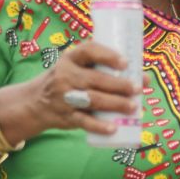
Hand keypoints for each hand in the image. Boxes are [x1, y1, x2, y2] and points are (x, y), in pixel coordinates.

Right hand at [0, 41, 140, 140]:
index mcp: (70, 58)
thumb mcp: (75, 66)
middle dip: (119, 85)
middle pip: (95, 79)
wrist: (35, 102)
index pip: (89, 51)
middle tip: (137, 89)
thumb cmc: (67, 80)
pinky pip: (83, 122)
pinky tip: (113, 127)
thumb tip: (143, 78)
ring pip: (92, 100)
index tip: (125, 63)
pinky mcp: (65, 116)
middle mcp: (65, 75)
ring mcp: (64, 97)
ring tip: (133, 107)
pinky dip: (99, 126)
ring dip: (115, 104)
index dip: (108, 56)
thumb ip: (101, 67)